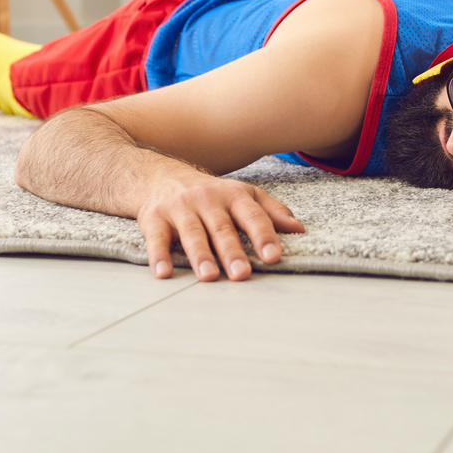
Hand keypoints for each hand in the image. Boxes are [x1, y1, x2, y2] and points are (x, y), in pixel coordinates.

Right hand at [135, 174, 305, 281]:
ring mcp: (180, 209)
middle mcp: (207, 200)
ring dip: (201, 255)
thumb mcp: (243, 194)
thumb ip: (271, 212)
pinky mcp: (154, 218)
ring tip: (209, 276)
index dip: (263, 236)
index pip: (252, 216)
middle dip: (232, 251)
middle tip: (242, 274)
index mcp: (234, 196)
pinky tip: (163, 272)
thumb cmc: (210, 193)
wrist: (161, 175)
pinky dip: (158, 255)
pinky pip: (156, 238)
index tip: (273, 256)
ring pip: (192, 234)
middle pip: (222, 228)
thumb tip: (299, 229)